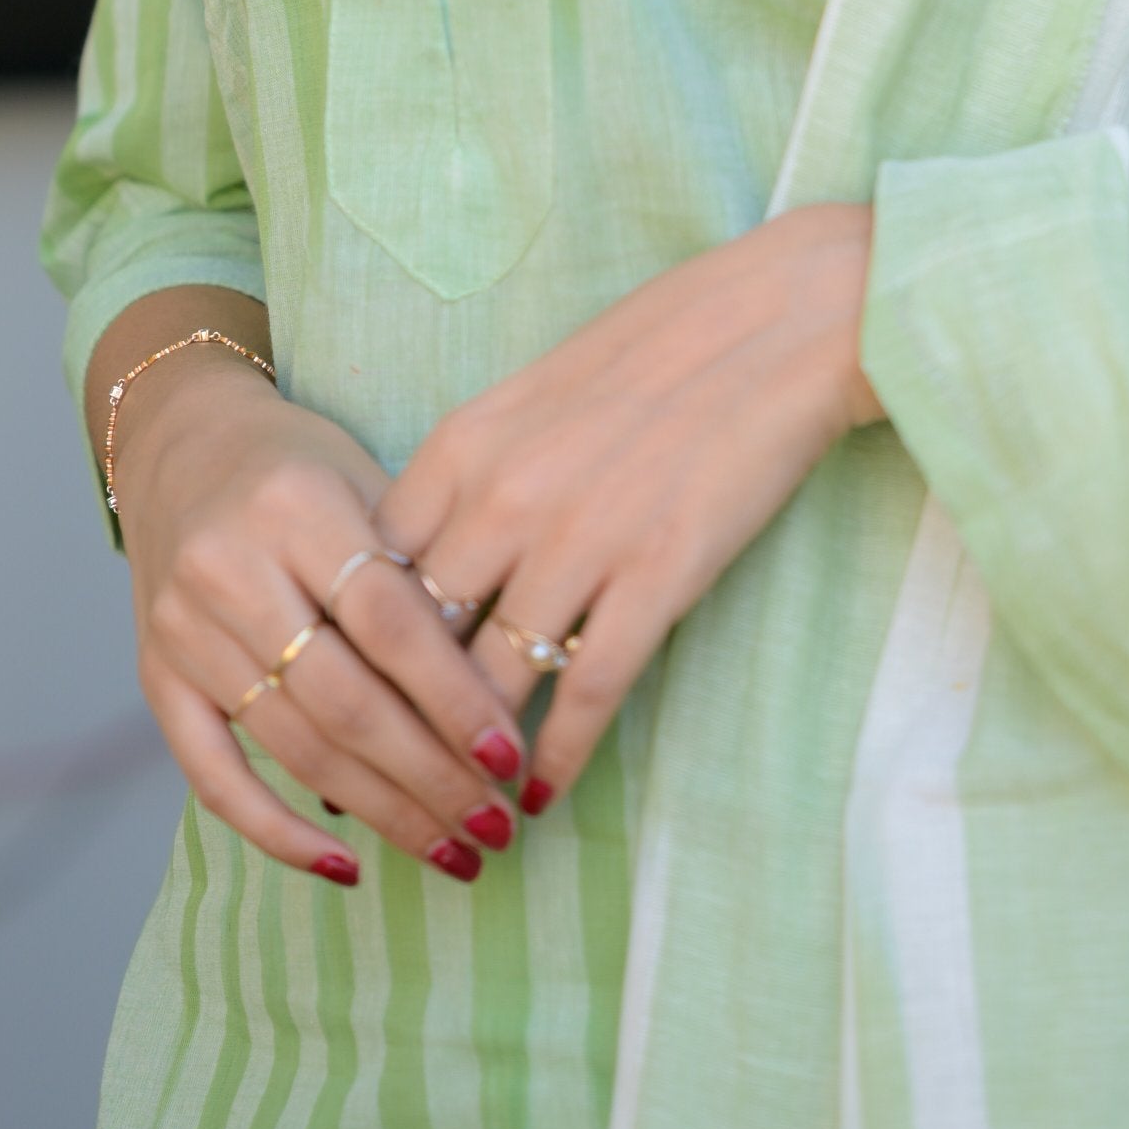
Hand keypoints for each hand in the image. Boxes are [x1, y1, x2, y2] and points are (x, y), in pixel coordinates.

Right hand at [97, 294, 538, 887]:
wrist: (179, 443)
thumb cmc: (300, 465)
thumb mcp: (365, 478)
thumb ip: (418, 567)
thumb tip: (496, 687)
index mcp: (296, 506)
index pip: (388, 621)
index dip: (454, 697)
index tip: (514, 757)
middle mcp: (229, 568)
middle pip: (344, 698)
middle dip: (430, 776)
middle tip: (497, 827)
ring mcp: (184, 629)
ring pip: (294, 745)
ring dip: (381, 812)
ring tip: (452, 852)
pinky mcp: (155, 675)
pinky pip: (212, 775)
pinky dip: (277, 830)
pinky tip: (345, 865)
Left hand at [373, 205, 879, 806]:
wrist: (779, 320)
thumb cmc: (659, 345)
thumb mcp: (536, 394)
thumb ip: (476, 472)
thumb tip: (438, 558)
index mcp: (465, 445)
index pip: (375, 574)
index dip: (358, 650)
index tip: (349, 699)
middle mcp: (505, 498)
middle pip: (423, 642)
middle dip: (401, 721)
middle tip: (387, 781)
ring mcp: (580, 542)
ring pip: (495, 684)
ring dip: (474, 757)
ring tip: (463, 808)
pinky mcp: (657, 576)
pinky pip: (588, 691)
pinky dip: (560, 756)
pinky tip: (544, 795)